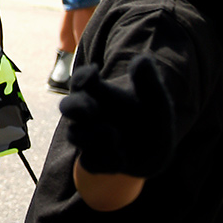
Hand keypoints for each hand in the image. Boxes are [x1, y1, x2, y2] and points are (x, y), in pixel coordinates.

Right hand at [62, 55, 174, 176]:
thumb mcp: (155, 100)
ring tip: (116, 135)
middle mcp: (90, 115)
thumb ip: (148, 81)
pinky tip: (121, 159)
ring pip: (76, 136)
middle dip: (76, 108)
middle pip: (68, 107)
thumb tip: (142, 59)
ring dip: (93, 136)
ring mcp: (90, 138)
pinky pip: (89, 162)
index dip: (84, 76)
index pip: (83, 80)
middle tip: (93, 110)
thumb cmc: (150, 119)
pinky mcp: (95, 160)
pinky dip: (103, 160)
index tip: (96, 73)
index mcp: (100, 95)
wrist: (154, 151)